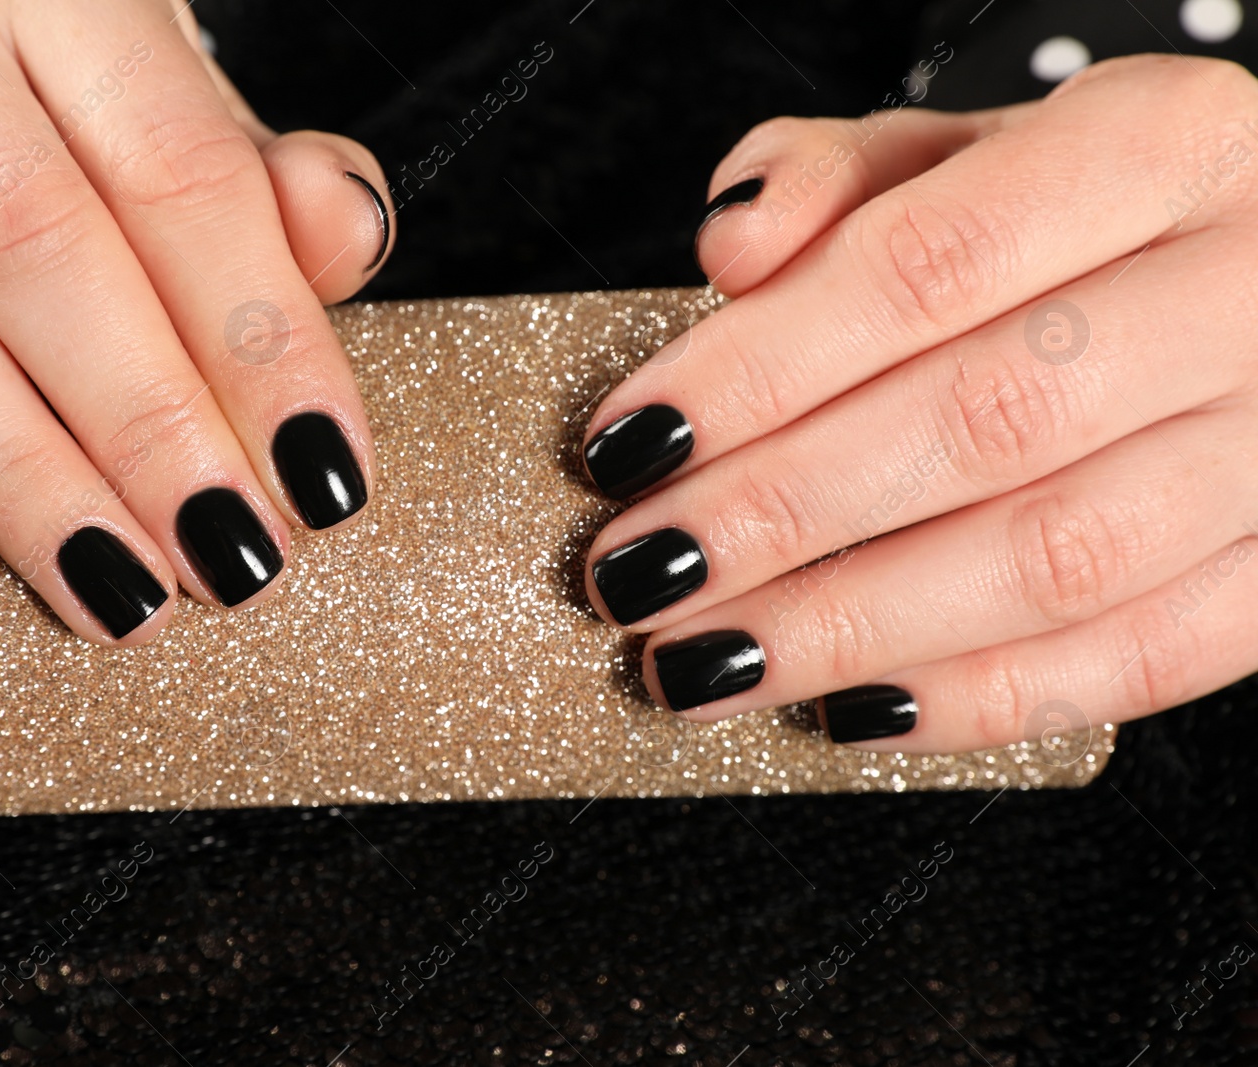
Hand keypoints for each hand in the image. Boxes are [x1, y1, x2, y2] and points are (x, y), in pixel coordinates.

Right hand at [0, 0, 393, 643]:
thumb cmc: (100, 119)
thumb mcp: (207, 123)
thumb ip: (281, 184)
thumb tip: (345, 235)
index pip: (177, 169)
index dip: (257, 336)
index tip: (324, 476)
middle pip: (27, 241)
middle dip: (142, 423)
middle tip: (230, 556)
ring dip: (15, 468)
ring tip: (121, 588)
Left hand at [580, 55, 1257, 751]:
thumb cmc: (1098, 212)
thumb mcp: (971, 150)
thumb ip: (840, 178)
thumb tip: (732, 247)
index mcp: (1165, 146)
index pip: (928, 263)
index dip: (759, 367)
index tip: (631, 443)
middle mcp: (1251, 290)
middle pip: (987, 420)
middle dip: (779, 514)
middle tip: (640, 572)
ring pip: (1059, 561)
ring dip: (852, 628)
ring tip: (705, 661)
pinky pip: (1142, 661)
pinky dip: (980, 699)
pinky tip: (850, 709)